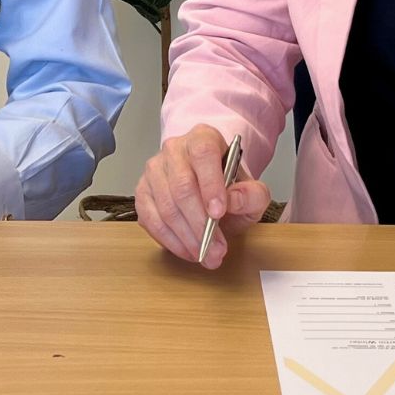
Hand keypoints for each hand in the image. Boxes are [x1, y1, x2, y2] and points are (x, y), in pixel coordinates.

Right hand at [135, 124, 271, 268]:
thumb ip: (252, 195)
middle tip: (217, 249)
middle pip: (182, 186)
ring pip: (166, 207)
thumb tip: (233, 200)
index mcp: (203, 139)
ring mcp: (154, 171)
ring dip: (187, 238)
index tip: (219, 213)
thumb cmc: (229, 188)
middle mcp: (175, 150)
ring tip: (207, 256)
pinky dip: (171, 241)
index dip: (210, 184)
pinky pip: (151, 220)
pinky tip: (188, 251)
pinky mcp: (142, 193)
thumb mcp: (252, 191)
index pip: (203, 154)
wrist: (211, 190)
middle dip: (200, 224)